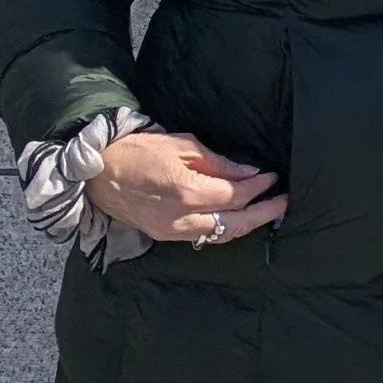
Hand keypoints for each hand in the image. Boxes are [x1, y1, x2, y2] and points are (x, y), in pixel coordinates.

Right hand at [85, 129, 285, 247]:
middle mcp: (183, 217)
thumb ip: (217, 162)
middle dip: (263, 213)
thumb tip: (247, 172)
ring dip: (246, 224)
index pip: (236, 196)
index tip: (273, 178)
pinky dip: (223, 229)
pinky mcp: (164, 235)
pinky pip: (202, 236)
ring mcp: (172, 231)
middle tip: (284, 202)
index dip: (259, 187)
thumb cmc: (138, 151)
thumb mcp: (182, 146)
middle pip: (235, 223)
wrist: (97, 173)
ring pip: (220, 235)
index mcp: (188, 191)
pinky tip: (236, 219)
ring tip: (266, 212)